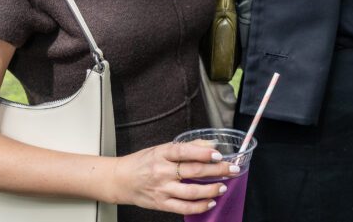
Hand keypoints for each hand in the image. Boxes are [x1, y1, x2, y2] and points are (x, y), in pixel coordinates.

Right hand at [110, 141, 239, 213]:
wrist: (120, 180)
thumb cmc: (143, 162)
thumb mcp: (161, 148)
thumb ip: (186, 146)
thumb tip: (210, 144)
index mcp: (161, 154)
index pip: (184, 152)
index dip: (202, 153)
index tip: (218, 155)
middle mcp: (162, 172)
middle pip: (193, 171)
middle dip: (216, 171)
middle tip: (232, 169)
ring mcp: (162, 189)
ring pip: (191, 191)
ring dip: (211, 190)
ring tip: (223, 186)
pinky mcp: (161, 204)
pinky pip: (183, 207)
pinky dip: (199, 206)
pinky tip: (210, 202)